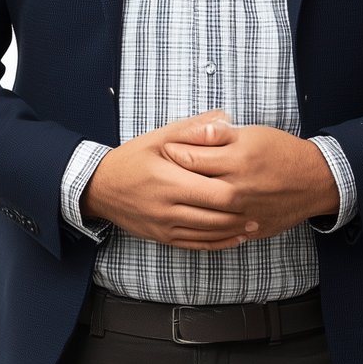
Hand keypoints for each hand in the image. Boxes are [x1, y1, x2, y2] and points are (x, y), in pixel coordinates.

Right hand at [82, 110, 250, 249]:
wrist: (101, 187)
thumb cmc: (133, 158)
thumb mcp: (160, 137)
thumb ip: (193, 129)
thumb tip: (224, 118)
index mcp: (169, 180)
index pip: (213, 191)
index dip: (237, 191)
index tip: (254, 185)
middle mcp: (167, 208)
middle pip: (215, 216)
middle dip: (240, 213)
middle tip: (261, 205)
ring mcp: (165, 226)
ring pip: (208, 234)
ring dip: (233, 231)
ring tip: (254, 222)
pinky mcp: (163, 238)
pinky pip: (196, 245)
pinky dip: (218, 243)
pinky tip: (233, 238)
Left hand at [162, 125, 339, 241]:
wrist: (313, 180)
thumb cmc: (280, 151)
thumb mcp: (250, 134)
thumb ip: (219, 134)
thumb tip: (192, 132)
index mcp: (236, 160)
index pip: (191, 157)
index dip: (172, 152)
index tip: (161, 148)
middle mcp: (237, 188)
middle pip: (191, 187)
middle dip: (170, 180)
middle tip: (157, 173)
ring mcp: (242, 212)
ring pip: (201, 214)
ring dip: (182, 205)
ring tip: (171, 195)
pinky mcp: (248, 229)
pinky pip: (217, 233)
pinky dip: (201, 227)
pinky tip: (191, 218)